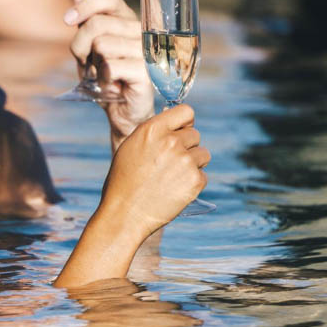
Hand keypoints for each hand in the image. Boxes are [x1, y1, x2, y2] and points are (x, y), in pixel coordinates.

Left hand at [65, 0, 154, 144]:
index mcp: (127, 20)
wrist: (123, 112)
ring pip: (102, 45)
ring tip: (102, 75)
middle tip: (87, 63)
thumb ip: (86, 24)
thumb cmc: (107, 78)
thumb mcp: (90, 50)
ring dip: (93, 65)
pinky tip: (110, 86)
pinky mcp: (145, 72)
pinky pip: (110, 66)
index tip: (67, 20)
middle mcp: (140, 31)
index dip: (86, 6)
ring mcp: (145, 51)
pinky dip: (102, 79)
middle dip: (80, 46)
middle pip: (97, 24)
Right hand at [99, 104, 209, 236]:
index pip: (186, 111)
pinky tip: (174, 190)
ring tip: (172, 178)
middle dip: (186, 147)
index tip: (180, 133)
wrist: (124, 215)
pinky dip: (192, 183)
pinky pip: (203, 175)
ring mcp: (185, 161)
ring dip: (192, 164)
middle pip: (195, 134)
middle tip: (169, 164)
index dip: (184, 123)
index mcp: (153, 129)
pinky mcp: (195, 181)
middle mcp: (171, 141)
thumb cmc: (123, 182)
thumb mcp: (131, 147)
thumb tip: (176, 126)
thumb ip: (155, 133)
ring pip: (203, 154)